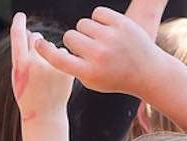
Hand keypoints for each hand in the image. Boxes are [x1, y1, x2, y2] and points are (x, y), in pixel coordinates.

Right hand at [10, 12, 73, 120]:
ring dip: (49, 53)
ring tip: (46, 74)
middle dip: (36, 42)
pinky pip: (63, 54)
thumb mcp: (17, 74)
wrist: (44, 114)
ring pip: (51, 47)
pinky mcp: (66, 71)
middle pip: (36, 38)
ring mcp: (53, 67)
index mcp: (21, 63)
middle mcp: (37, 63)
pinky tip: (56, 76)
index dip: (19, 22)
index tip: (20, 16)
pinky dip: (61, 61)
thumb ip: (21, 54)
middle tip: (36, 57)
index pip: (18, 34)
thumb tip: (31, 33)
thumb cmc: (28, 93)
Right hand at [36, 6, 163, 96]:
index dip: (44, 50)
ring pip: (83, 23)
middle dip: (76, 41)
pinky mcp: (121, 24)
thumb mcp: (94, 81)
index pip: (58, 59)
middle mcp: (99, 56)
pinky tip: (110, 31)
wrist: (148, 71)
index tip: (38, 43)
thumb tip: (52, 51)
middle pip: (70, 36)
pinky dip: (101, 20)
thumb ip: (73, 68)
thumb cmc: (116, 77)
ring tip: (104, 42)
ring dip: (89, 31)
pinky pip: (97, 13)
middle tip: (90, 49)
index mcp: (90, 73)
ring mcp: (110, 38)